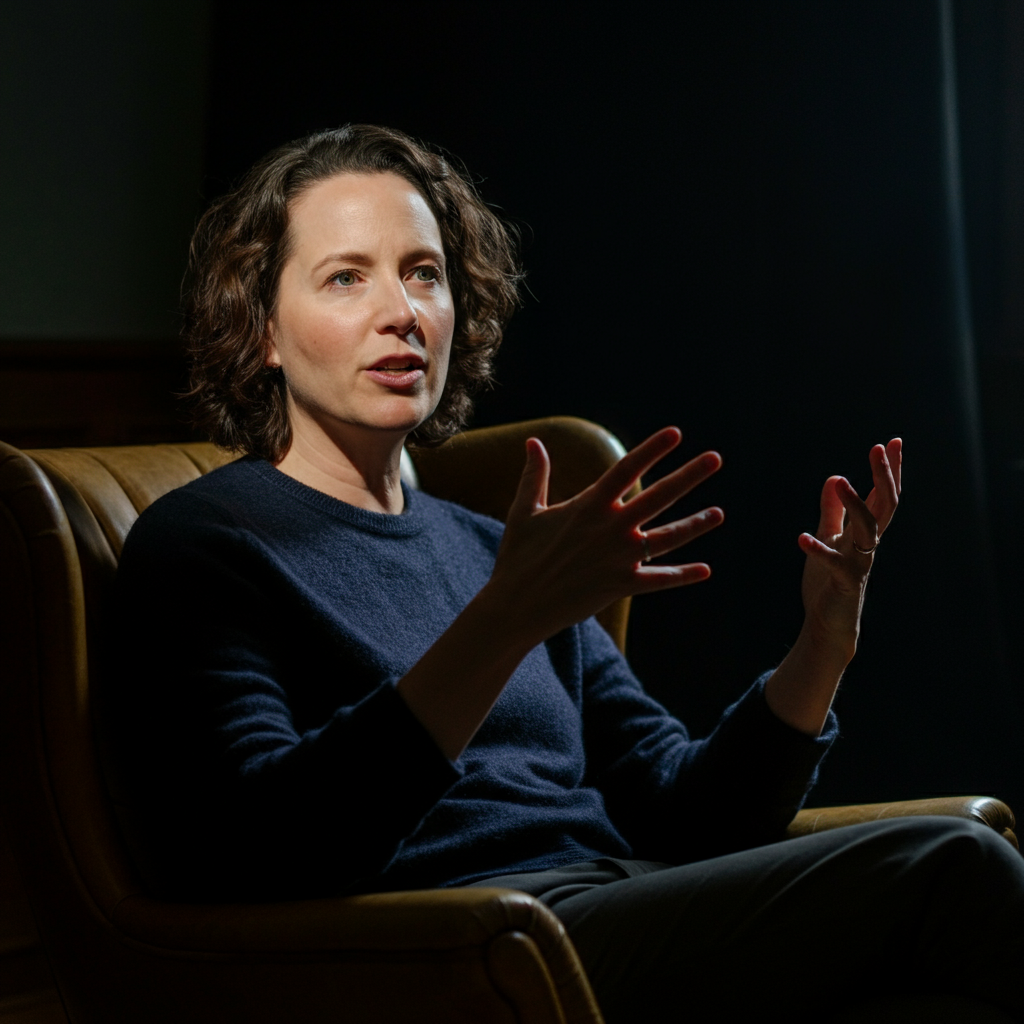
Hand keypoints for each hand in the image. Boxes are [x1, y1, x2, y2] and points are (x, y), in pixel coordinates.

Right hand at [486, 427, 724, 643]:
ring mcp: (618, 558)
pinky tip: (705, 570)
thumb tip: (534, 441)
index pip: (627, 469)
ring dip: (695, 524)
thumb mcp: (524, 511)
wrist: (517, 605)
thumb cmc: (518, 556)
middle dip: (689, 476)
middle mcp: (609, 528)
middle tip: (715, 459)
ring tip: (719, 513)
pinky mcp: (620, 585)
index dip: (653, 450)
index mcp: (588, 505)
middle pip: (659, 497)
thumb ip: (534, 475)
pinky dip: (681, 576)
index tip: (676, 434)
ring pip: (667, 538)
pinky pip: (658, 580)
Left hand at [797, 438, 901, 657]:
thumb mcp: (830, 536)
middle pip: (885, 505)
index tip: (894, 441)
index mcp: (865, 532)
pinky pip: (835, 563)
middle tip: (879, 448)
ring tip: (838, 480)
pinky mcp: (844, 582)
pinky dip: (819, 549)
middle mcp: (868, 544)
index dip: (891, 470)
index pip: (884, 495)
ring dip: (854, 504)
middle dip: (885, 476)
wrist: (828, 621)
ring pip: (868, 529)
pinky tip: (802, 538)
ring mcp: (859, 562)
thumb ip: (832, 510)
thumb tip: (833, 477)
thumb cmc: (829, 579)